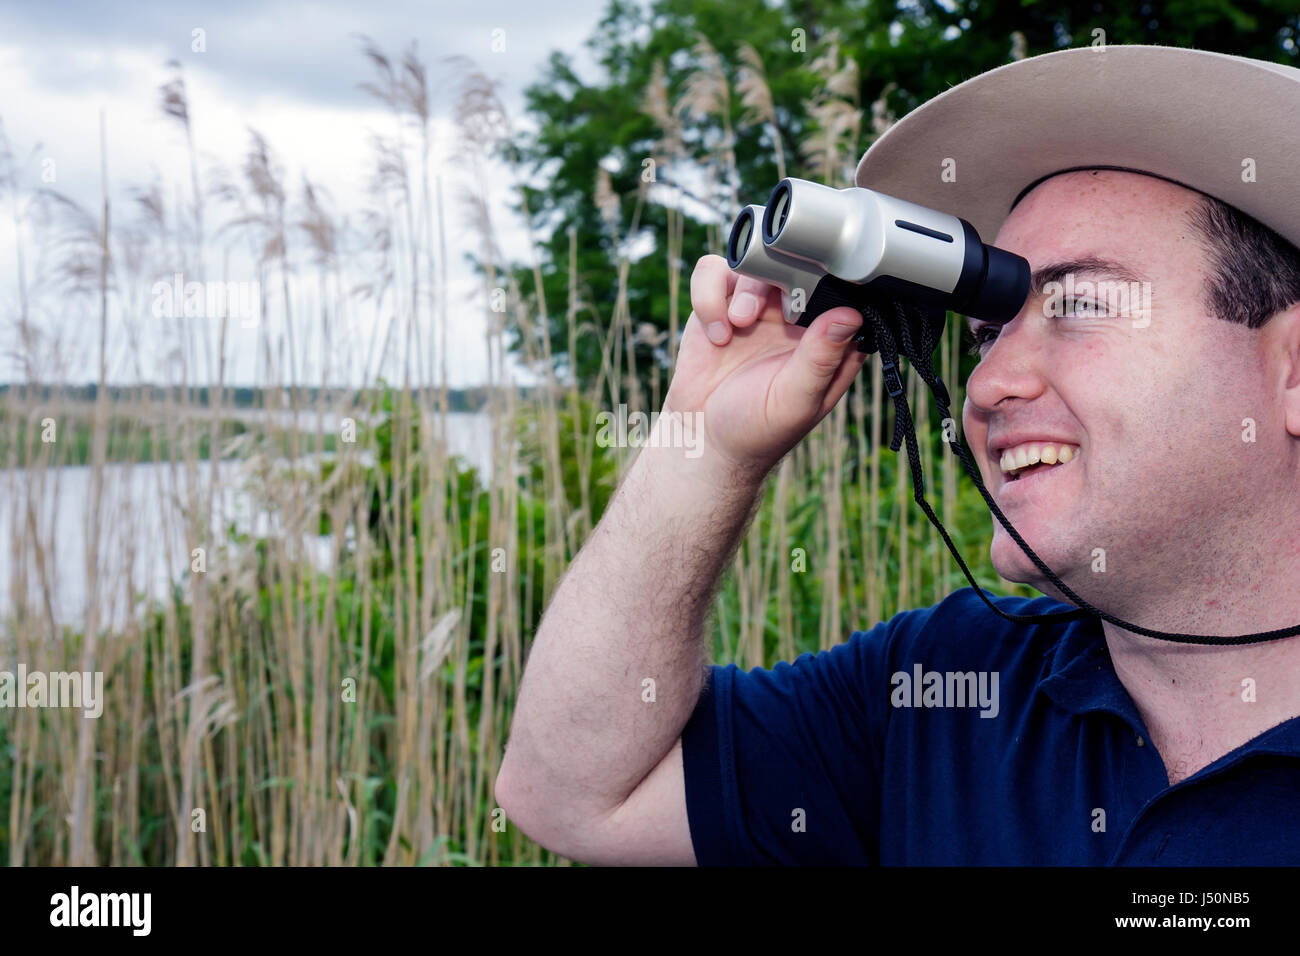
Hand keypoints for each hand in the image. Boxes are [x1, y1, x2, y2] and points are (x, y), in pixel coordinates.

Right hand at [663, 254, 868, 484]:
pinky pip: (712, 272)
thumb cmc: (756, 431)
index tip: (811, 296)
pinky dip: (709, 296)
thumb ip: (821, 358)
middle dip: (780, 276)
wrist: (702, 441)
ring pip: (754, 261)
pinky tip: (716, 334)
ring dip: (745, 288)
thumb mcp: (796, 400)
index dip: (830, 281)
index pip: (840, 290)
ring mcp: (754, 308)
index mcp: (825, 339)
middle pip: (795, 262)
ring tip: (738, 324)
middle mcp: (792, 317)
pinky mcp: (717, 306)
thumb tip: (850, 314)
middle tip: (768, 313)